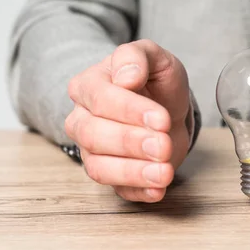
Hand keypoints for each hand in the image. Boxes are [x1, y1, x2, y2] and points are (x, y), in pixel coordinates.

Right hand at [65, 39, 190, 202]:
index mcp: (88, 86)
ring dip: (133, 173)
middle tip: (163, 146)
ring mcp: (93, 151)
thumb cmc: (154, 81)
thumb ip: (137, 57)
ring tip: (164, 173)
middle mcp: (82, 120)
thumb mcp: (154, 57)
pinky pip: (116, 189)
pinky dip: (138, 192)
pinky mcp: (111, 174)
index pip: (100, 100)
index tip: (162, 119)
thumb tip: (126, 76)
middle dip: (131, 142)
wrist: (166, 107)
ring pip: (99, 168)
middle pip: (94, 136)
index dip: (130, 111)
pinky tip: (158, 190)